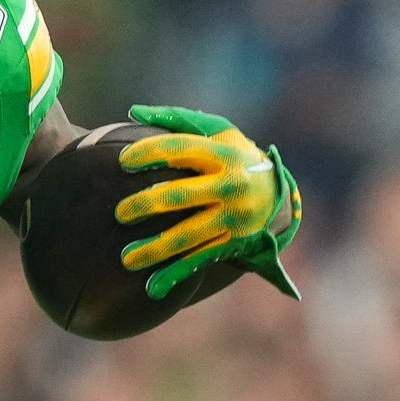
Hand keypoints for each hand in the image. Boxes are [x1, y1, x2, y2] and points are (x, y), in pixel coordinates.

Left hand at [115, 103, 301, 298]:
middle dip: (148, 205)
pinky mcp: (233, 245)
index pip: (182, 149)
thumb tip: (131, 112)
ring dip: (156, 250)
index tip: (123, 161)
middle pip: (181, 196)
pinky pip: (199, 261)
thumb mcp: (216, 132)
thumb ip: (176, 121)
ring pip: (188, 236)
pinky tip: (151, 288)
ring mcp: (232, 219)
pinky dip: (175, 276)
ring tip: (126, 258)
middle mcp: (230, 187)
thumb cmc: (234, 156)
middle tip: (120, 213)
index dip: (151, 153)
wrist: (279, 196)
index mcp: (223, 154)